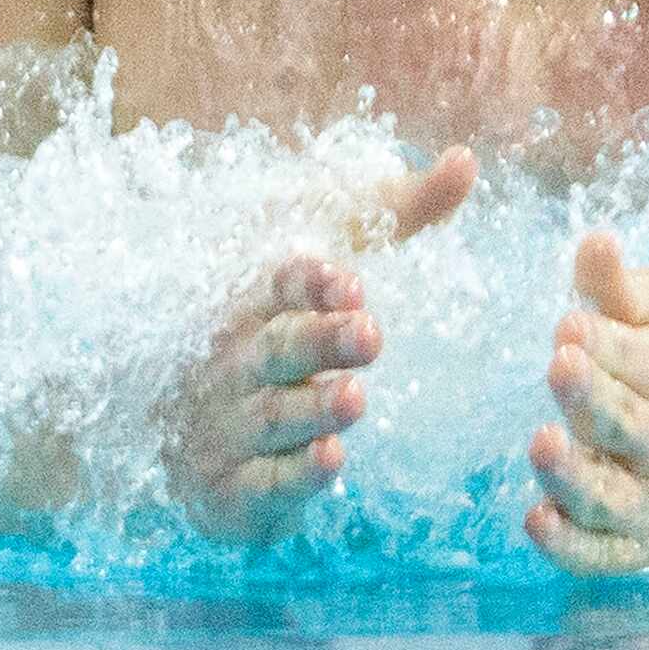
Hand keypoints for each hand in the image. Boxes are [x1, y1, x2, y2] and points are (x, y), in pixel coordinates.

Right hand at [162, 147, 474, 542]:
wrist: (182, 439)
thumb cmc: (282, 341)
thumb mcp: (339, 271)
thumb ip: (400, 217)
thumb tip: (466, 161)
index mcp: (256, 307)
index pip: (277, 286)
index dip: (310, 283)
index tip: (350, 280)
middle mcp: (236, 363)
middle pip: (278, 347)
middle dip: (322, 340)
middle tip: (371, 332)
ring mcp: (228, 427)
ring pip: (273, 415)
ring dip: (313, 407)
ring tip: (357, 398)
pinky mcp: (233, 488)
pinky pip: (263, 482)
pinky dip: (294, 475)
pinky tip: (330, 462)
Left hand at [525, 232, 648, 573]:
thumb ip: (627, 287)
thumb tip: (594, 241)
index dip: (611, 343)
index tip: (570, 324)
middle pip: (637, 430)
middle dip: (597, 399)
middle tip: (560, 364)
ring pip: (616, 502)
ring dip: (577, 477)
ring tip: (541, 442)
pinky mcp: (638, 549)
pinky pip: (604, 557)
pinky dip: (572, 547)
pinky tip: (535, 520)